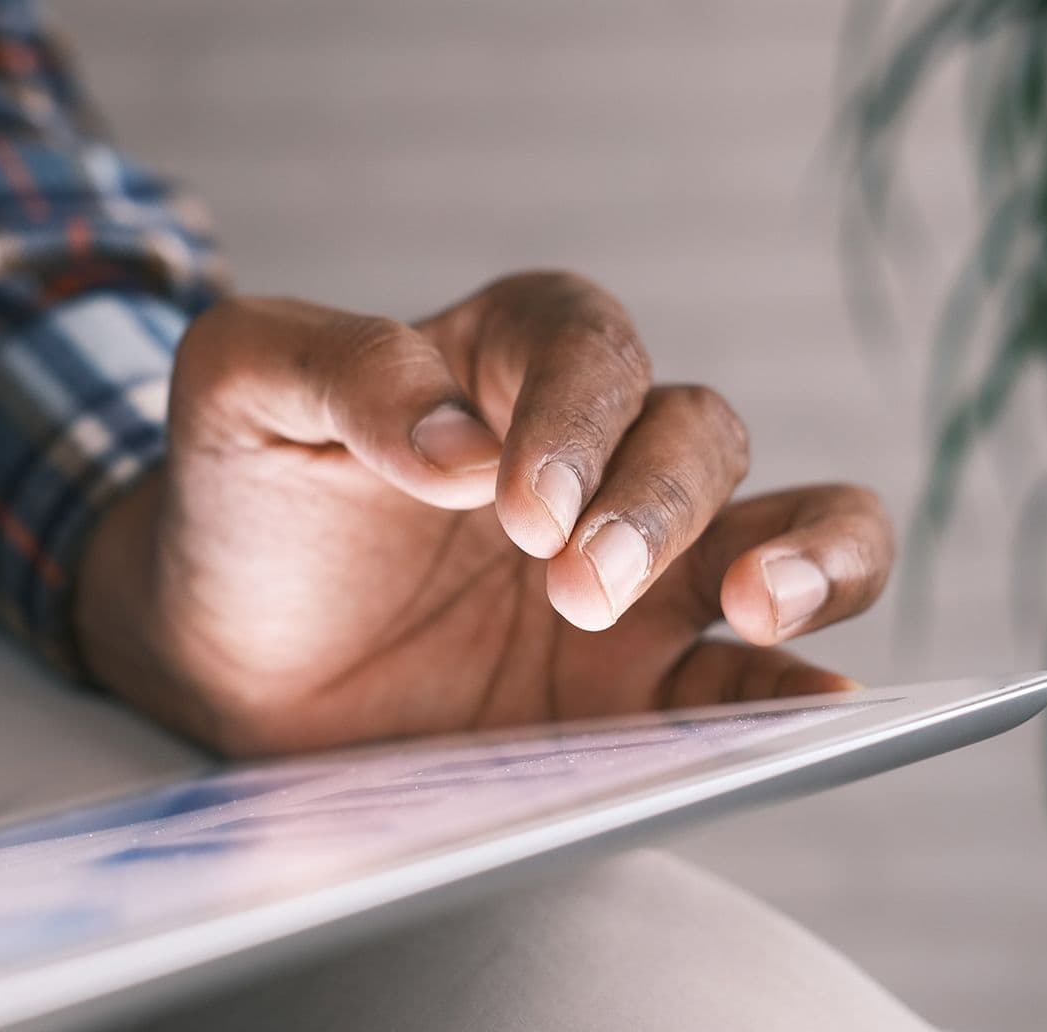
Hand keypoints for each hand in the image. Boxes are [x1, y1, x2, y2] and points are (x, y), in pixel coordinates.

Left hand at [76, 271, 893, 754]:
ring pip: (790, 523)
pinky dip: (800, 679)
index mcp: (508, 362)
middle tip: (575, 585)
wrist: (224, 647)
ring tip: (761, 606)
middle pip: (696, 434)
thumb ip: (337, 368)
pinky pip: (754, 673)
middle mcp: (597, 455)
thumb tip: (455, 440)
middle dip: (654, 504)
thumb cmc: (246, 497)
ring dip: (808, 554)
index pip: (588, 349)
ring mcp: (638, 570)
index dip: (574, 415)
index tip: (513, 503)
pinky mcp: (642, 682)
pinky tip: (822, 698)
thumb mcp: (243, 392)